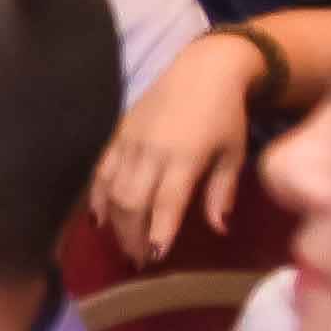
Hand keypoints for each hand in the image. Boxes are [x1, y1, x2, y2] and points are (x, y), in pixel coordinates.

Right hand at [96, 29, 269, 260]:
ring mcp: (130, 141)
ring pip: (112, 189)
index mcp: (185, 155)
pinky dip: (96, 196)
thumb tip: (218, 229)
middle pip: (132, 201)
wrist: (203, 69)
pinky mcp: (118, 134)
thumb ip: (221, 191)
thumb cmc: (226, 114)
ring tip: (121, 245)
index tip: (155, 257)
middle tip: (138, 260)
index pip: (166, 201)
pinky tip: (98, 218)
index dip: (159, 231)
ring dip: (115, 221)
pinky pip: (100, 170)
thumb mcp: (234, 152)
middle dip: (132, 234)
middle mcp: (152, 150)